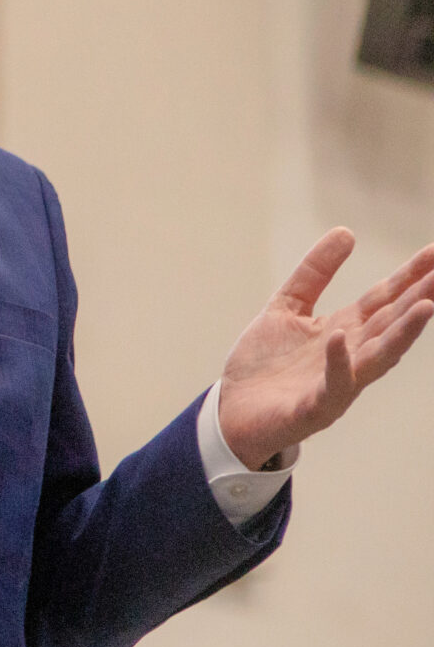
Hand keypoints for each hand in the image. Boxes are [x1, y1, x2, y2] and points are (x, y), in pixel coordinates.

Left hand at [216, 228, 433, 468]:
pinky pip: (332, 386)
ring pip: (377, 357)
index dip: (410, 276)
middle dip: (419, 299)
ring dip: (402, 334)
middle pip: (390, 324)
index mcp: (345, 331)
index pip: (384, 299)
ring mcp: (336, 384)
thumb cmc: (265, 365)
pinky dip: (339, 363)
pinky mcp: (313, 408)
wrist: (231, 414)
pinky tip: (341, 338)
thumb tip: (347, 232)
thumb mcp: (287, 308)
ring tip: (425, 306)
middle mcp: (350, 356)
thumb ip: (314, 274)